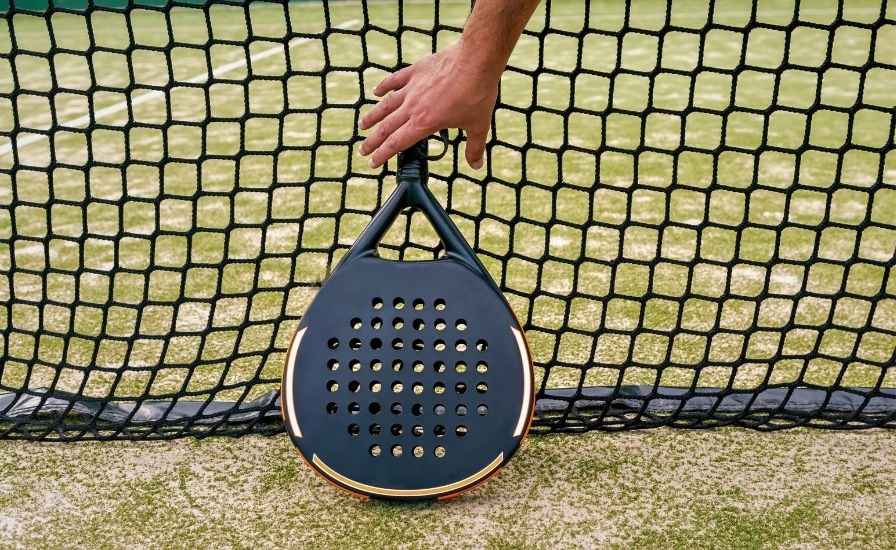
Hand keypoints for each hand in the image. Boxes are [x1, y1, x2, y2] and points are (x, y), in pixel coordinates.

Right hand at [359, 44, 498, 169]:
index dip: (382, 155)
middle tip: (362, 150)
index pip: (396, 143)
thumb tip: (476, 166)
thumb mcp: (478, 125)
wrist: (476, 60)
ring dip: (373, 116)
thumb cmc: (477, 93)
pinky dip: (384, 86)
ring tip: (363, 125)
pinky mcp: (416, 71)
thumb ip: (474, 148)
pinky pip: (395, 80)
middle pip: (386, 127)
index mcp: (424, 123)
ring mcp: (412, 87)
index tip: (373, 162)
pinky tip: (376, 92)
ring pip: (386, 105)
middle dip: (372, 141)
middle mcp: (413, 107)